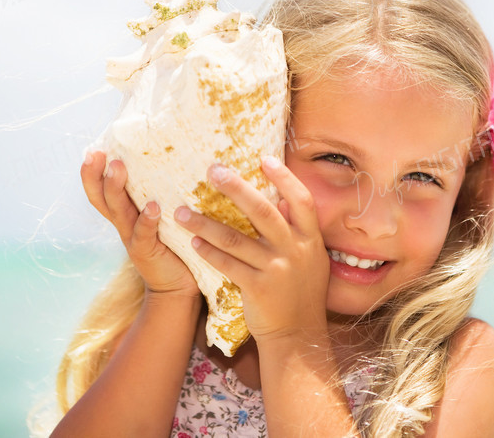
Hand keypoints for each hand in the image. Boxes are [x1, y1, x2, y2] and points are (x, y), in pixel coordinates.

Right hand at [81, 150, 198, 297]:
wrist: (178, 286)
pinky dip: (147, 220)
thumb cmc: (176, 244)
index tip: (92, 150)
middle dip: (96, 175)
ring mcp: (133, 238)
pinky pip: (144, 234)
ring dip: (116, 188)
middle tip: (97, 153)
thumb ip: (165, 194)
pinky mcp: (147, 252)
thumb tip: (180, 159)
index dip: (92, 173)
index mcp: (126, 214)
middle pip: (102, 198)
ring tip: (118, 168)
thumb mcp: (164, 216)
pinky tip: (153, 207)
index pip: (101, 191)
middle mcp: (124, 224)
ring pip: (118, 211)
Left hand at [174, 156, 328, 343]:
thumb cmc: (301, 292)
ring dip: (205, 223)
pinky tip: (192, 242)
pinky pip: (227, 264)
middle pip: (263, 211)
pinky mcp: (257, 288)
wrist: (298, 335)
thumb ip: (298, 231)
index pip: (301, 200)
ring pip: (235, 238)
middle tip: (212, 171)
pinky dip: (208, 251)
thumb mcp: (311, 259)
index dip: (284, 178)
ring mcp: (276, 270)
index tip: (263, 158)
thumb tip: (281, 199)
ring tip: (181, 211)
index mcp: (311, 239)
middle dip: (236, 188)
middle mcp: (295, 250)